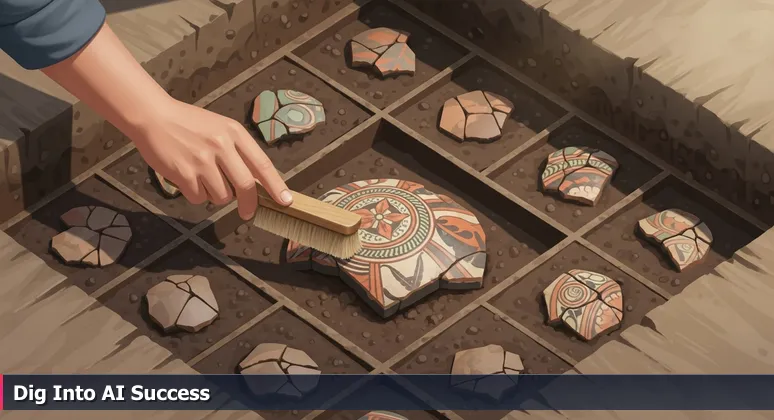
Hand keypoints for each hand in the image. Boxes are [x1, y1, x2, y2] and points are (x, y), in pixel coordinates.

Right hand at [129, 98, 292, 219]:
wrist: (154, 117)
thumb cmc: (190, 124)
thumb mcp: (221, 129)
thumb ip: (239, 151)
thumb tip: (257, 182)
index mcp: (234, 133)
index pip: (262, 164)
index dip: (276, 186)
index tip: (285, 201)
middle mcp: (221, 146)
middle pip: (245, 186)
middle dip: (249, 204)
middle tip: (247, 212)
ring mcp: (202, 160)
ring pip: (221, 196)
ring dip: (216, 195)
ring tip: (204, 178)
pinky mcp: (184, 173)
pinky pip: (199, 198)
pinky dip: (196, 194)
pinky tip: (189, 178)